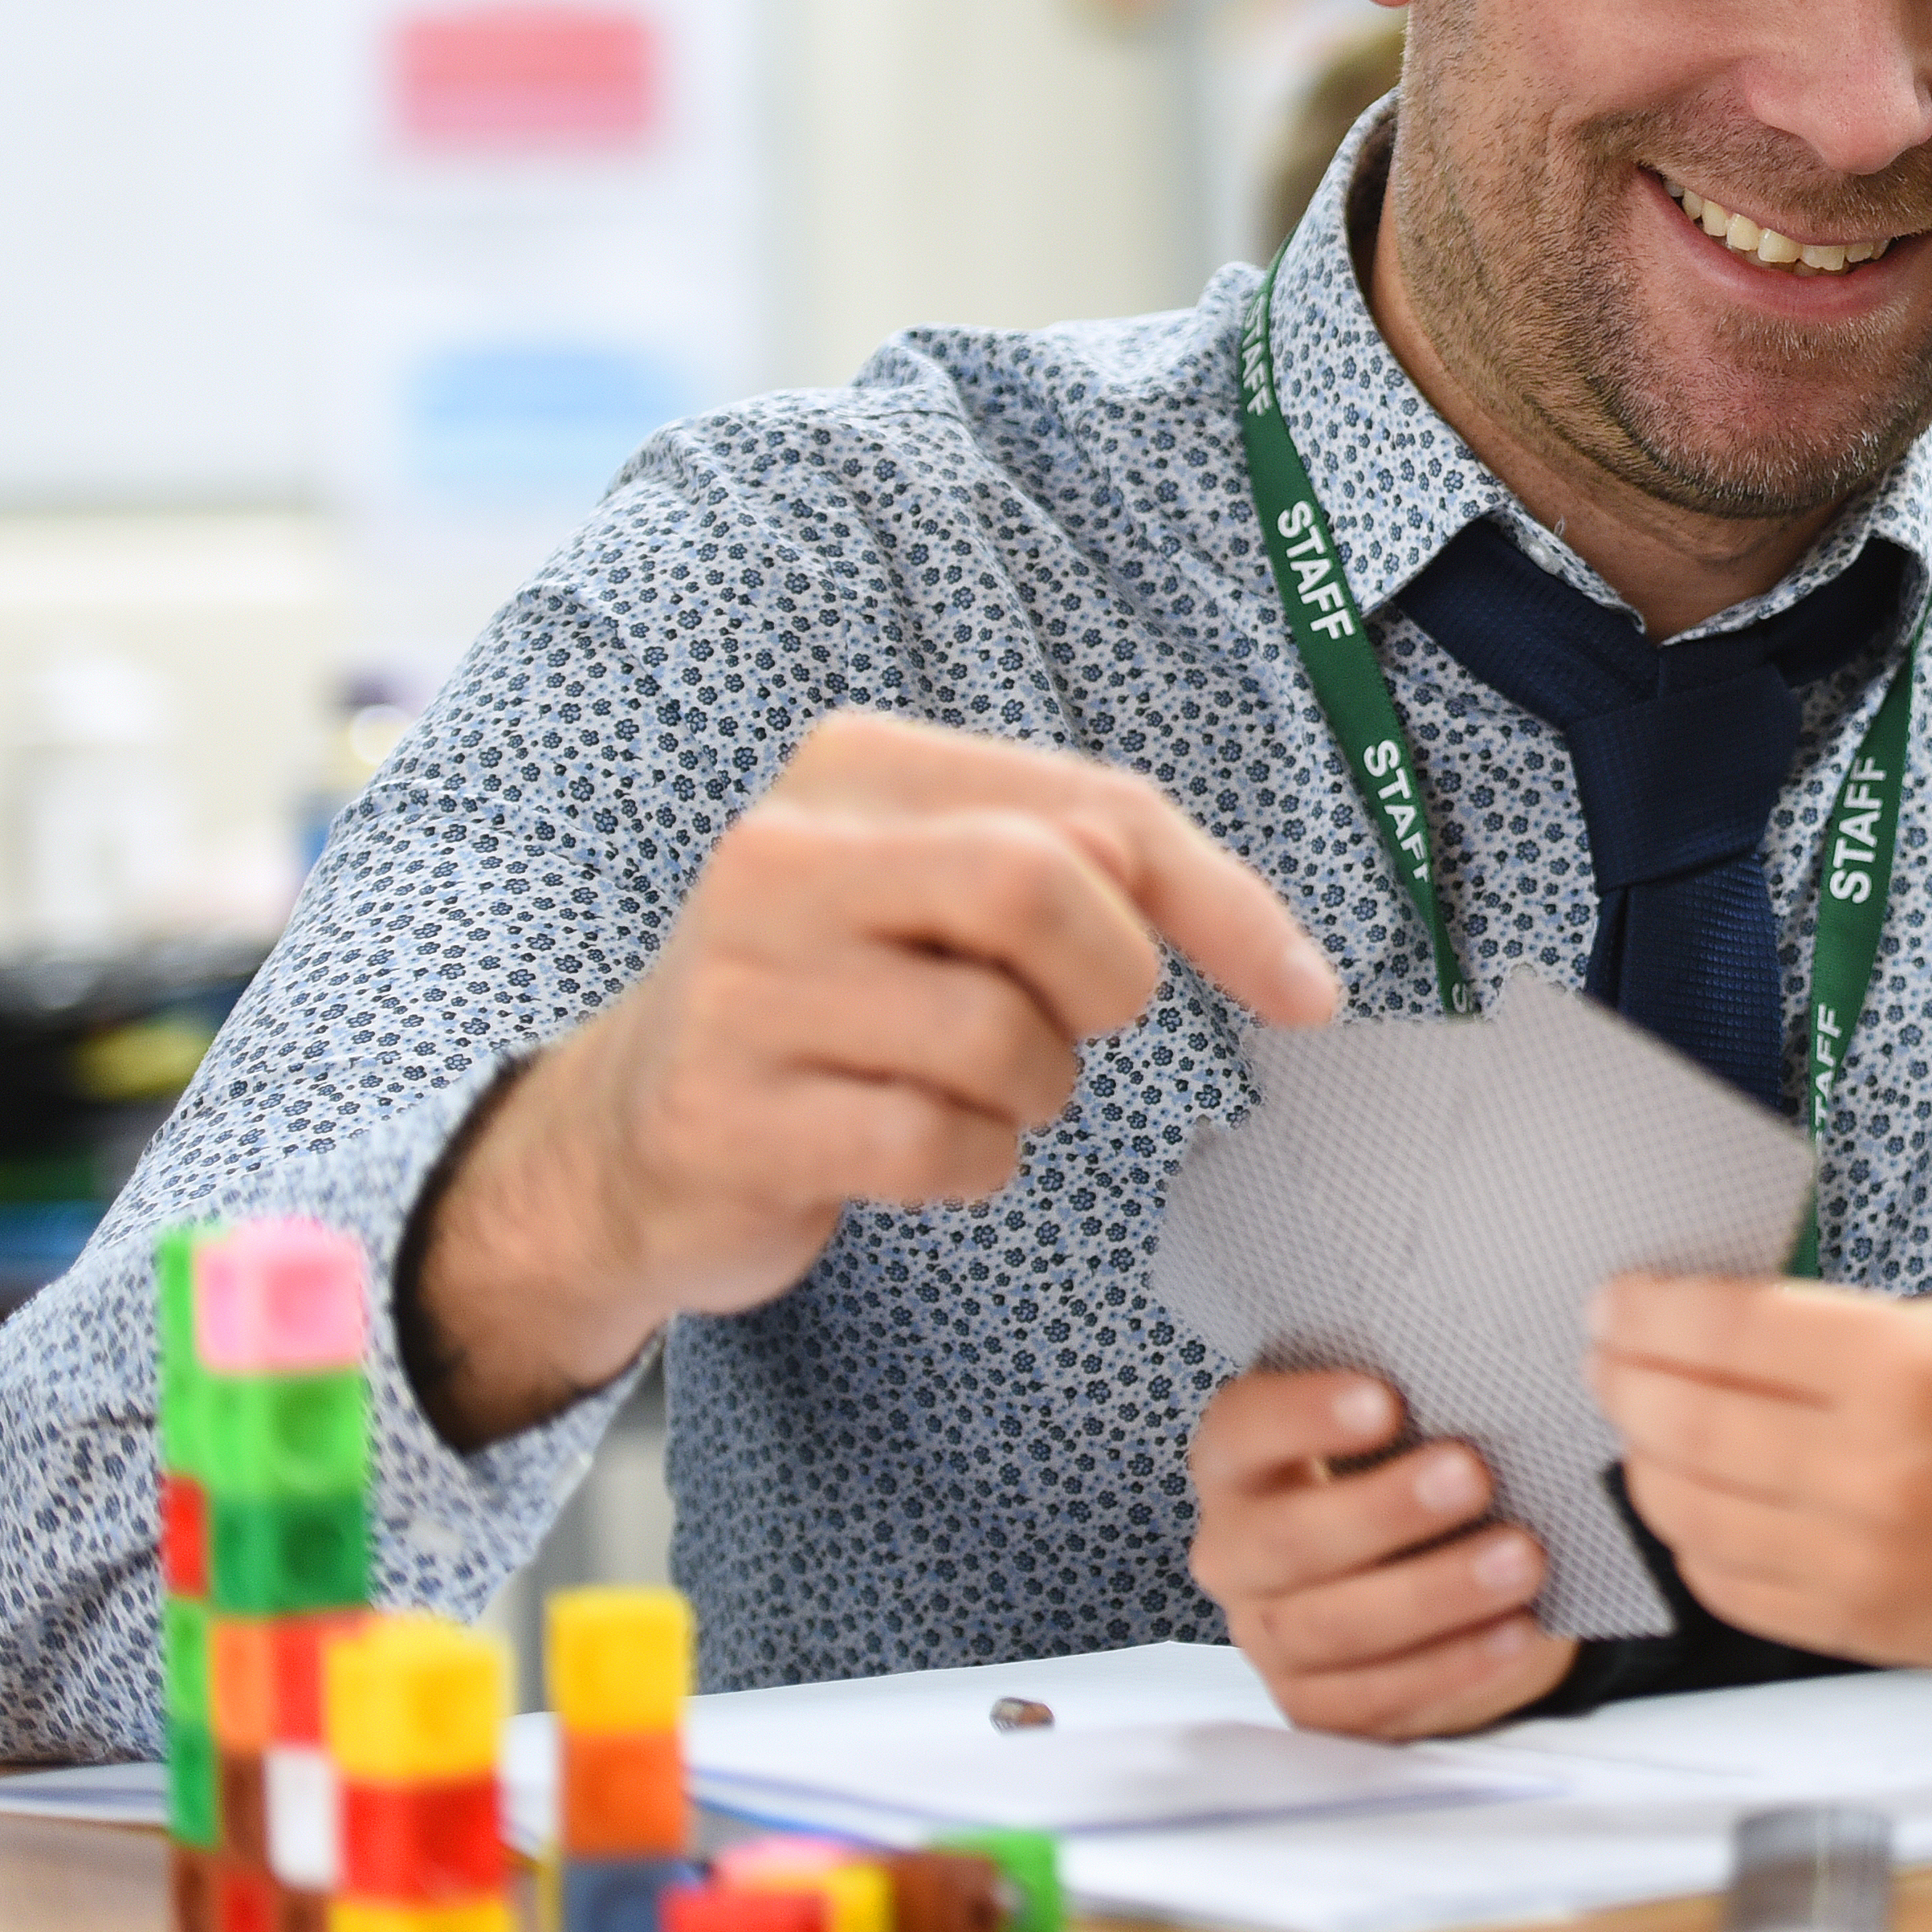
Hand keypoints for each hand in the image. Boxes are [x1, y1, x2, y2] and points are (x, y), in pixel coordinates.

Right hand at [406, 710, 1340, 1445]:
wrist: (623, 1137)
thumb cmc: (838, 1005)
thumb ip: (1089, 878)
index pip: (1095, 810)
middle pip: (1042, 888)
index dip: (1224, 902)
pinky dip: (970, 1163)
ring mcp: (744, 983)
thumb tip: (1296, 969)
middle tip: (1081, 1027)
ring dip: (1034, 1092)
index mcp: (859, 767)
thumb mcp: (942, 896)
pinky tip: (918, 1150)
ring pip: (997, 1033)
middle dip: (1107, 981)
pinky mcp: (726, 1111)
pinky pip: (932, 1142)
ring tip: (975, 1089)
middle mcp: (786, 852)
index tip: (1308, 994)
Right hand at [1188, 1370, 1577, 1735]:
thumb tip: (1513, 1370)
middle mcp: (1237, 1550)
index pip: (1243, 1428)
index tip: (1384, 1401)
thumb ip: (1429, 1398)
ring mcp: (1267, 1635)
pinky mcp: (1312, 1703)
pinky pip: (1370, 1697)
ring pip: (1329, 1626)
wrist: (1424, 1573)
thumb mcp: (1407, 1427)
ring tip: (1520, 1560)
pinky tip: (1513, 1631)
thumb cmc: (1406, 1472)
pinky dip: (1448, 1665)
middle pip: (1285, 1540)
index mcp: (1241, 1461)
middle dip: (1383, 1511)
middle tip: (1471, 1476)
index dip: (1302, 1416)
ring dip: (1431, 1594)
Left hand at [1586, 1278, 1931, 1676]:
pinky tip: (1689, 1501)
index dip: (1651, 1310)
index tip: (1617, 1299)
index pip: (1728, 1327)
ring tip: (1638, 1424)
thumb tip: (1720, 1330)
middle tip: (1605, 1353)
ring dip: (1642, 1456)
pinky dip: (1690, 1538)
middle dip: (1624, 1377)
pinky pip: (1728, 1584)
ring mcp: (1857, 1560)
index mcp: (1904, 1369)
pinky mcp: (1857, 1628)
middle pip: (1687, 1418)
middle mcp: (1870, 1468)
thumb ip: (1839, 1332)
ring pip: (1689, 1506)